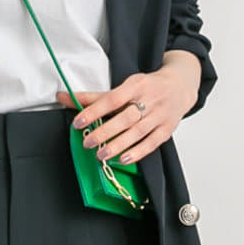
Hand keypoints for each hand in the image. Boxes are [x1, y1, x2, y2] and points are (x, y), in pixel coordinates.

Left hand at [57, 53, 199, 164]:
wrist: (180, 86)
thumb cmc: (147, 87)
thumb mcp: (123, 86)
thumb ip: (94, 96)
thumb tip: (63, 97)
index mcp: (136, 85)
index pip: (113, 99)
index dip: (95, 110)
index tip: (78, 122)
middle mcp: (150, 99)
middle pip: (125, 118)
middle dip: (105, 131)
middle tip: (88, 142)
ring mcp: (160, 115)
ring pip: (138, 132)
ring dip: (119, 145)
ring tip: (101, 155)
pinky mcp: (167, 129)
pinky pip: (152, 143)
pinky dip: (137, 152)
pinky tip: (123, 159)